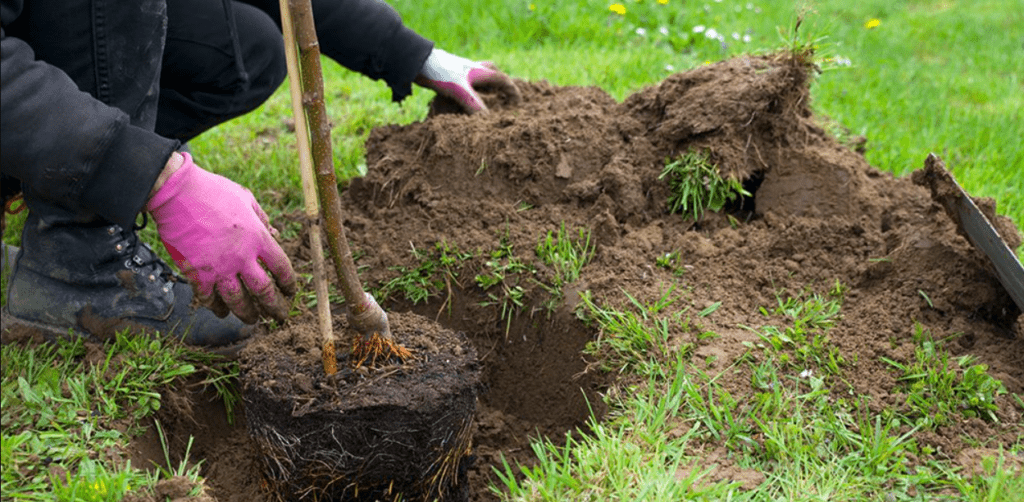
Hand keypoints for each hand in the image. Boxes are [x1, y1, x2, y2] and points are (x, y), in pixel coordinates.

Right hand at [147, 152, 296, 323]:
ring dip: (247, 314)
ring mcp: (219, 267)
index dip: (289, 283)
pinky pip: (209, 298)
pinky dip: (216, 307)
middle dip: (274, 308)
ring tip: (253, 320)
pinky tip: (222, 312)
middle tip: (278, 317)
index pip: (282, 267)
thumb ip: (262, 218)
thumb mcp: (245, 198)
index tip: (290, 291)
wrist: (176, 193)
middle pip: (264, 291)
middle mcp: (242, 256)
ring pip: (238, 301)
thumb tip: (275, 232)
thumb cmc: (212, 191)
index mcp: (258, 237)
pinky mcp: (196, 273)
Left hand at [415, 48, 520, 113]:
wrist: (416, 61)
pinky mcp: (447, 75)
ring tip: (486, 98)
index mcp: (479, 71)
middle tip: (503, 93)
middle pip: (491, 72)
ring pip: (477, 76)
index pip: (502, 80)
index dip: (512, 91)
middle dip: (499, 82)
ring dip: (483, 86)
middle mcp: (471, 69)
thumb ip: (475, 106)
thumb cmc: (440, 73)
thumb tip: (487, 122)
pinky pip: (463, 82)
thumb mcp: (460, 92)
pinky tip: (461, 99)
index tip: (518, 103)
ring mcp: (459, 71)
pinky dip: (468, 90)